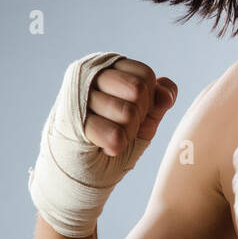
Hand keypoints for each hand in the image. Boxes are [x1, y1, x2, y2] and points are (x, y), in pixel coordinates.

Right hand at [28, 52, 176, 237]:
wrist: (82, 171)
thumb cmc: (113, 140)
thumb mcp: (143, 121)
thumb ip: (157, 103)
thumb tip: (167, 94)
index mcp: (109, 68)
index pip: (145, 75)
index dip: (148, 100)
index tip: (134, 115)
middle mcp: (90, 74)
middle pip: (138, 89)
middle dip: (138, 116)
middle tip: (120, 127)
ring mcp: (78, 94)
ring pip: (128, 112)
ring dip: (126, 134)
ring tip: (109, 137)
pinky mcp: (70, 119)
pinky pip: (114, 134)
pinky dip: (114, 147)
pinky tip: (100, 146)